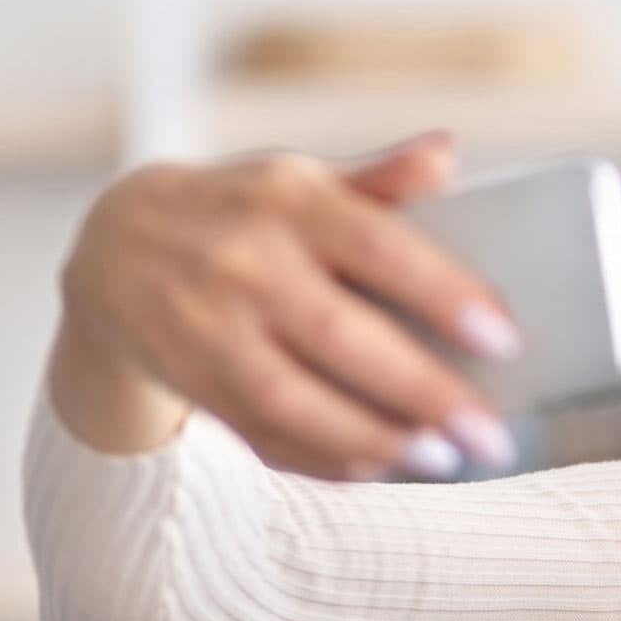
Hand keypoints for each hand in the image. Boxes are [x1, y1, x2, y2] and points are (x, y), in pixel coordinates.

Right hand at [54, 132, 520, 479]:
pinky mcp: (188, 380)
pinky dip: (323, 458)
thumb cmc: (246, 214)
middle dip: (421, 390)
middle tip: (490, 434)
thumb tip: (447, 153)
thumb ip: (380, 179)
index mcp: (287, 201)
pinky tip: (380, 468)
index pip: (377, 246)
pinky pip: (260, 432)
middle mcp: (242, 262)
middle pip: (339, 334)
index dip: (443, 293)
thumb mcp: (302, 181)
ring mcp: (206, 327)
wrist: (115, 248)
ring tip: (441, 461)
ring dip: (369, 436)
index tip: (506, 340)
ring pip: (291, 397)